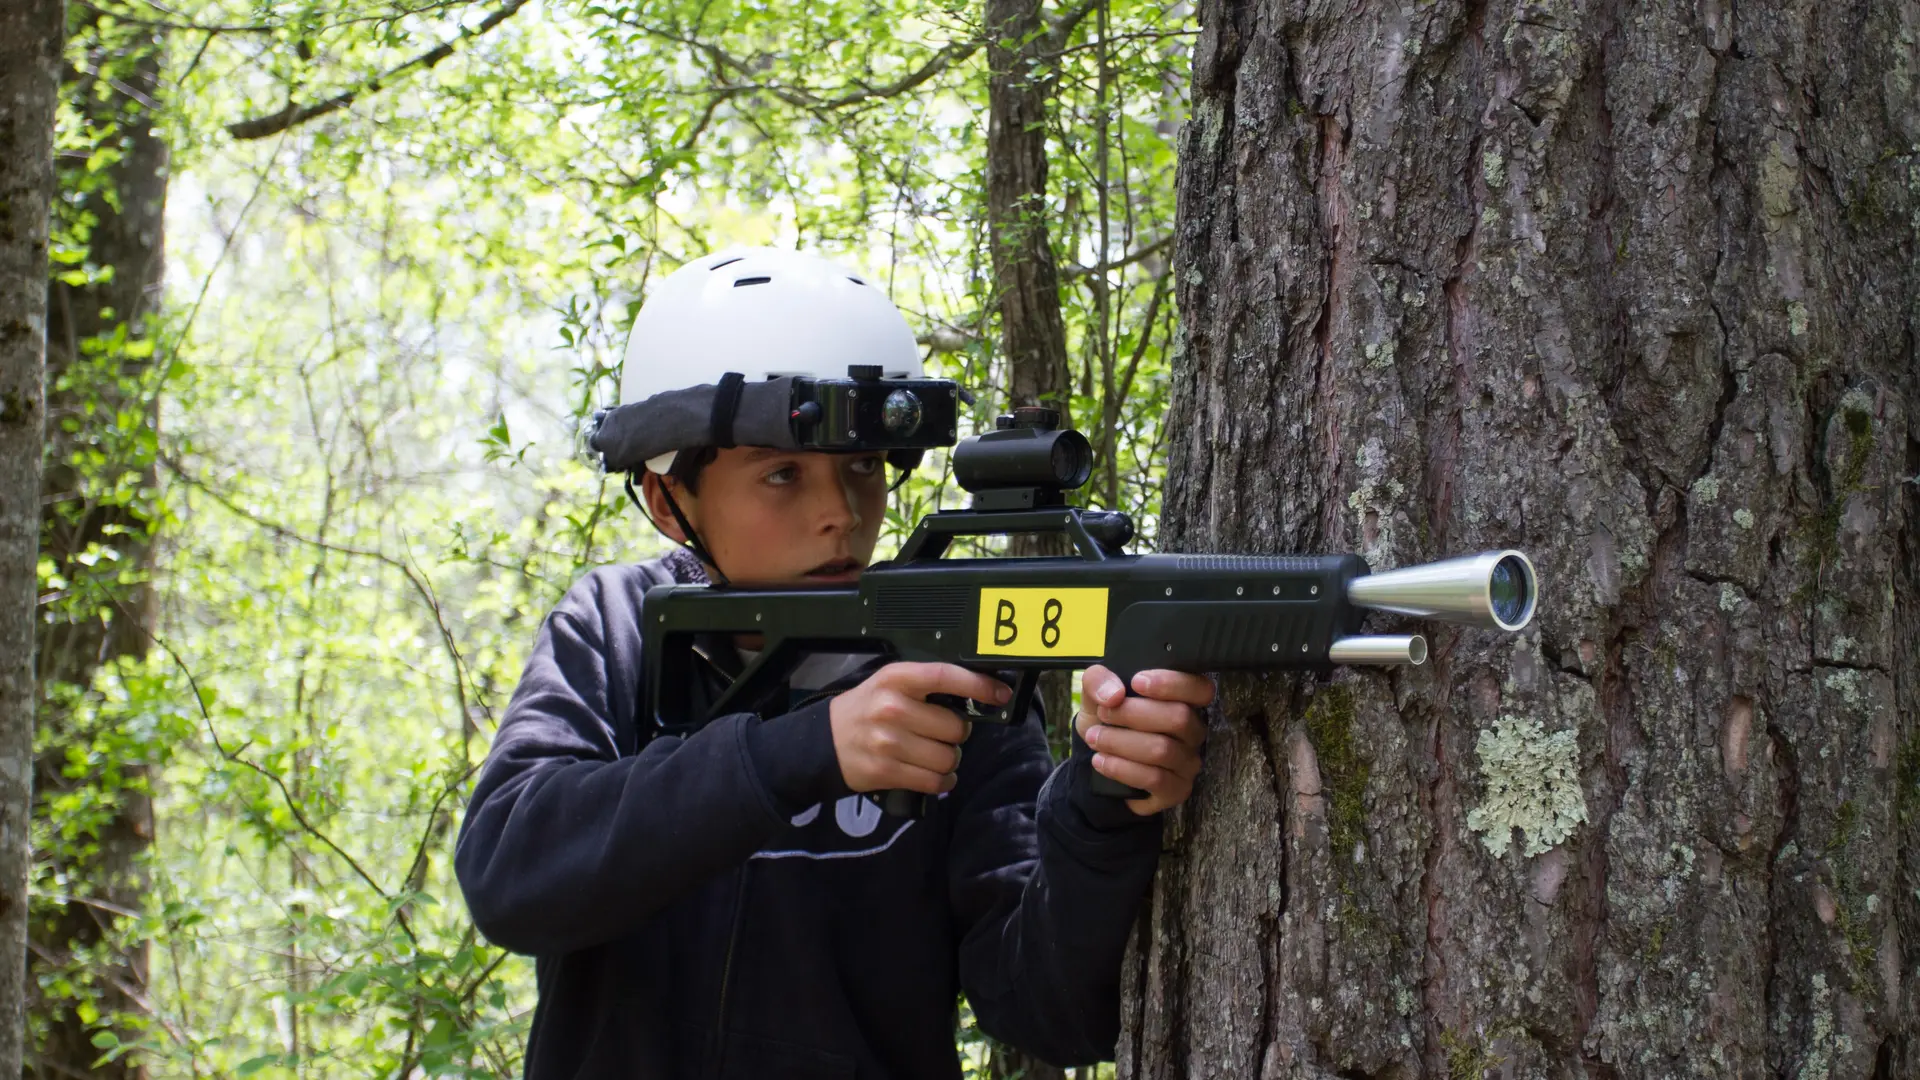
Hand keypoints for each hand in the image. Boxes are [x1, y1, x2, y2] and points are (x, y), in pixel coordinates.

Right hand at [829, 663, 1009, 795]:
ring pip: (948, 758)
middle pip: (956, 728)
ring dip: (950, 761)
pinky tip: (933, 775)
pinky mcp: (886, 771)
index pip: (946, 676)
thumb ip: (925, 686)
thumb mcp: (889, 684)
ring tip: (935, 756)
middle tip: (942, 734)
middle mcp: (893, 708)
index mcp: (896, 679)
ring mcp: (889, 742)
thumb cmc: (865, 709)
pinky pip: (934, 782)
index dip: (979, 686)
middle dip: (957, 735)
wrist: (822, 742)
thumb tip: (976, 696)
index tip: (1000, 694)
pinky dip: (942, 782)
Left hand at [1075, 665, 1212, 815]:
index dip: (1172, 683)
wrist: (1096, 757)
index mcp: (1185, 701)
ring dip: (1121, 743)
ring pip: (1163, 750)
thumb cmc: (1107, 719)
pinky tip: (1101, 761)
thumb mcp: (1096, 694)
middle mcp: (1194, 732)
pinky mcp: (1176, 790)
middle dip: (1134, 714)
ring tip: (1094, 738)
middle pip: (1179, 717)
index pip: (1200, 688)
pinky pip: (1155, 779)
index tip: (1136, 682)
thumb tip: (1113, 694)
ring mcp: (1188, 763)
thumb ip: (1098, 680)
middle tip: (1103, 714)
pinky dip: (1122, 769)